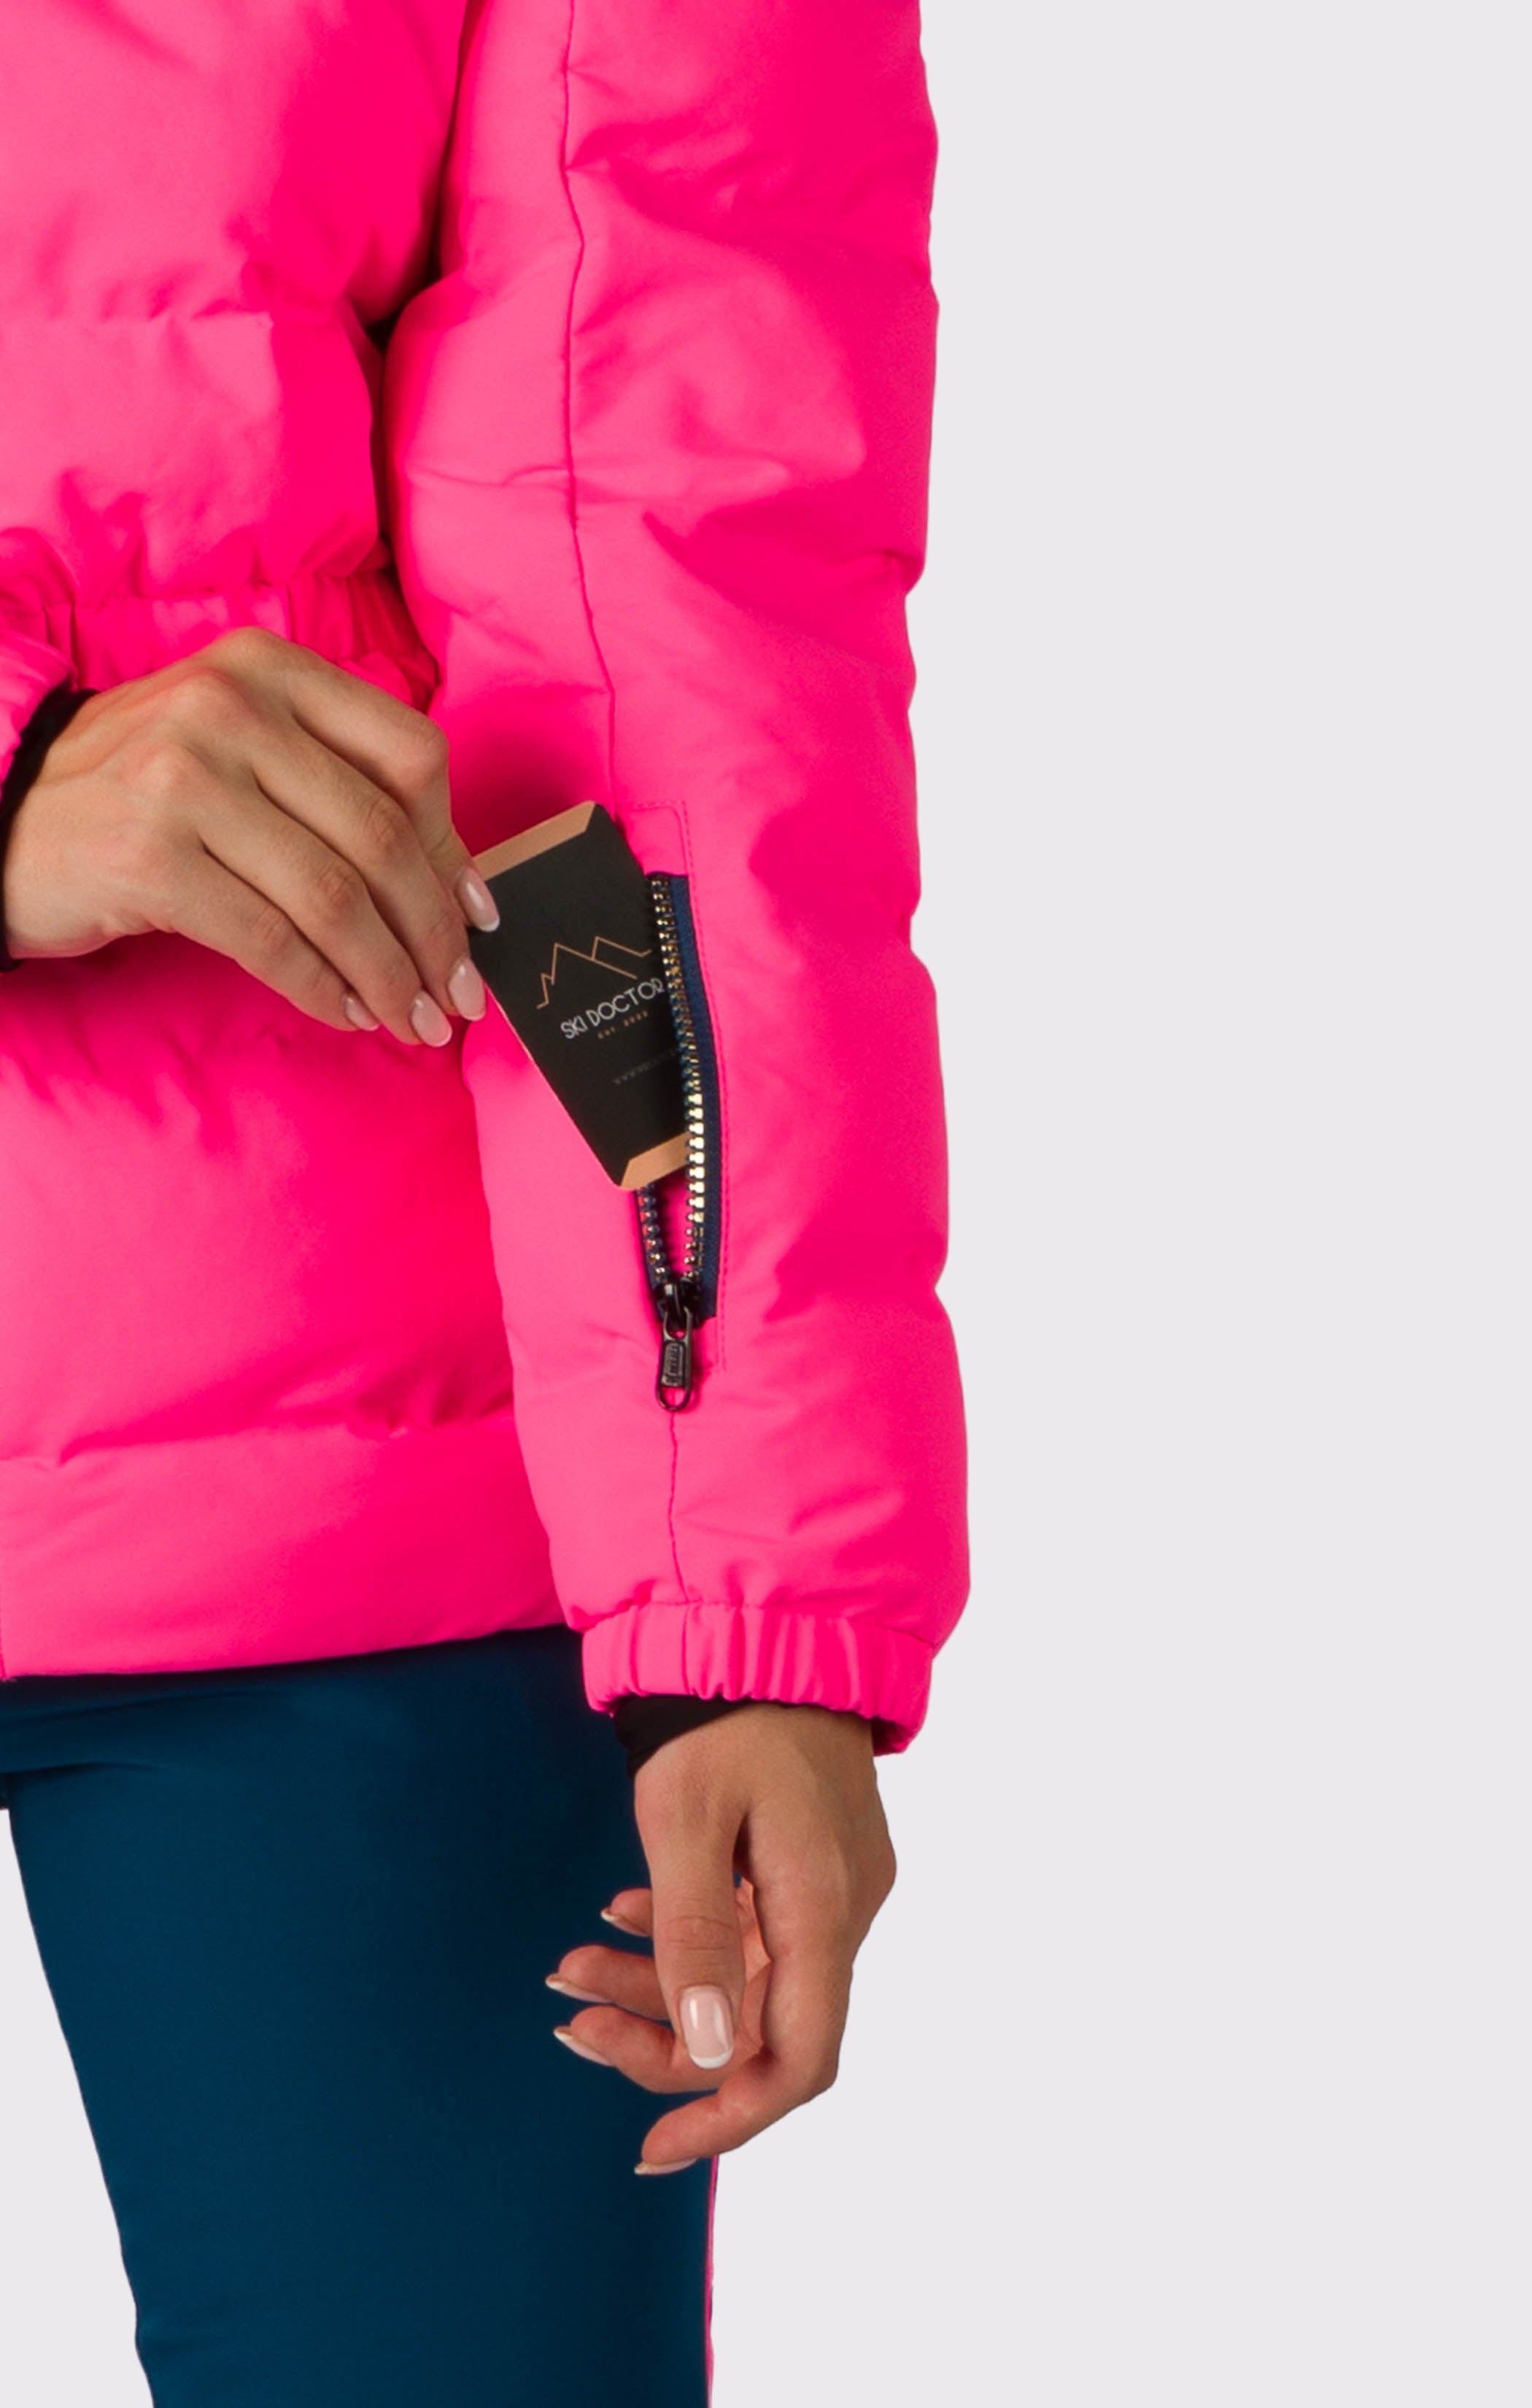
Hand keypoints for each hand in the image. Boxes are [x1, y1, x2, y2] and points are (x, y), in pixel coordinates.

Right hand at [3, 627, 500, 1042]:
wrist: (3, 821)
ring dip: (388, 973)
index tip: (478, 918)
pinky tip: (348, 1013)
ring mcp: (186, 779)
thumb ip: (339, 789)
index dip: (456, 847)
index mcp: (270, 668)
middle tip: (459, 995)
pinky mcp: (152, 858)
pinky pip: (272, 940)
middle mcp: (231, 707)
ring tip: (413, 1019)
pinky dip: (324, 989)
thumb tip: (462, 889)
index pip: (410, 755)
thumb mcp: (240, 753)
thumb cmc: (145, 796)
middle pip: (380, 833)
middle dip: (434, 931)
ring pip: (334, 895)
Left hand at [547, 1703, 895, 2172]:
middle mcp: (840, 1911)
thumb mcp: (685, 1818)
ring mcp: (827, 1888)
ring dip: (654, 1986)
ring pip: (742, 1981)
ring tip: (568, 1965)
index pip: (800, 2060)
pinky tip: (617, 1916)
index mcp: (823, 1908)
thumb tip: (701, 2050)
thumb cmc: (725, 1714)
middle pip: (758, 2028)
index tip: (655, 2146)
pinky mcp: (805, 1865)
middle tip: (571, 2022)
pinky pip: (745, 1933)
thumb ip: (692, 1933)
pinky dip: (678, 1939)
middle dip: (660, 2040)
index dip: (729, 2115)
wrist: (766, 1628)